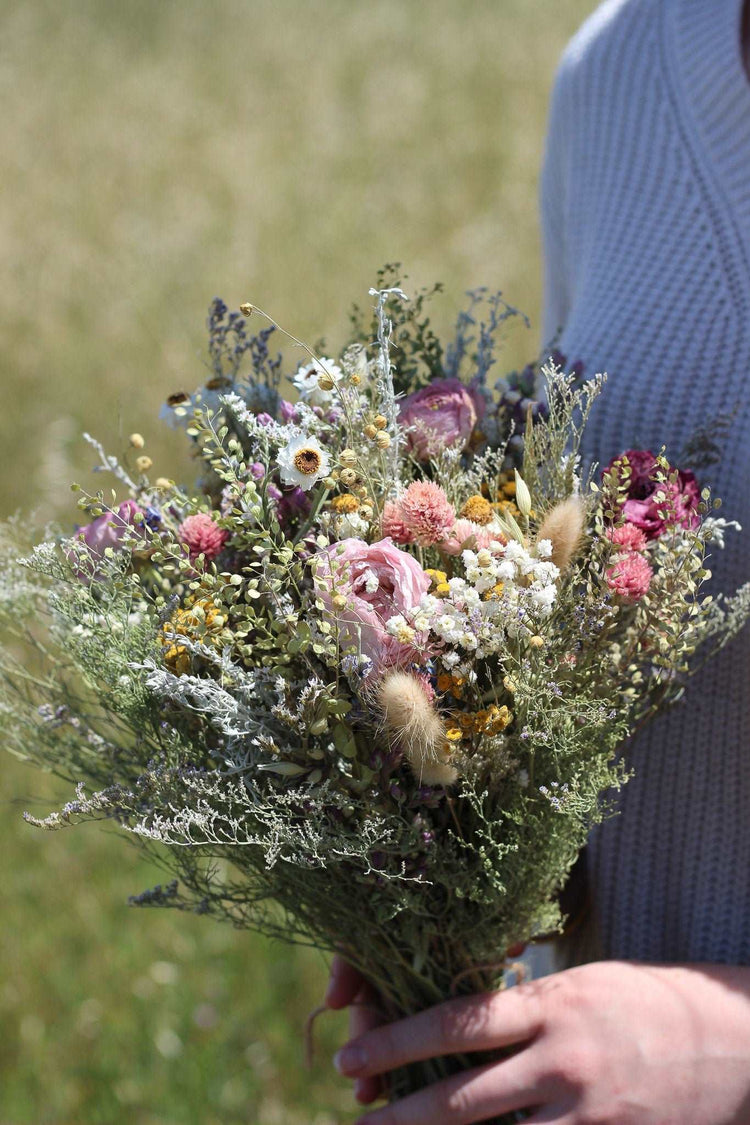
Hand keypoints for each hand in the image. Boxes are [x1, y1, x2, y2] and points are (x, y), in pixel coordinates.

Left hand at [331, 960, 749, 1123]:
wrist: (728, 1041)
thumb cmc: (638, 1003)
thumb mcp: (577, 986)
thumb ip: (522, 1009)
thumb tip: (456, 1026)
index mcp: (551, 1006)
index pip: (458, 1022)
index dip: (396, 1042)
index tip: (351, 1055)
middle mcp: (564, 1061)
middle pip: (463, 1097)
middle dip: (399, 1113)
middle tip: (356, 1119)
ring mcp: (588, 1114)